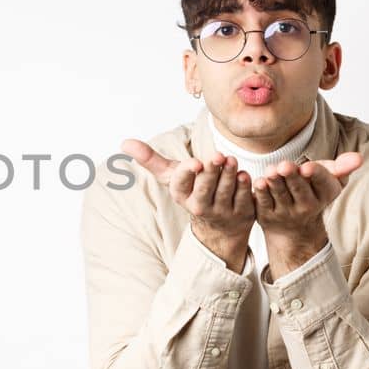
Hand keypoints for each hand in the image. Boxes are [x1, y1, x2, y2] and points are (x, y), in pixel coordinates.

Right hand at [122, 139, 254, 270]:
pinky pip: (243, 199)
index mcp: (181, 195)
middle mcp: (199, 206)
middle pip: (205, 188)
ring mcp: (221, 212)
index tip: (195, 163)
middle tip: (218, 156)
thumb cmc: (193, 190)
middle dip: (211, 172)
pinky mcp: (241, 214)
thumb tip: (124, 143)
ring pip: (225, 192)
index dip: (188, 174)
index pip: (181, 184)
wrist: (219, 225)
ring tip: (232, 160)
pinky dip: (244, 187)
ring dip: (229, 176)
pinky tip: (244, 175)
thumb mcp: (172, 176)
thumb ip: (151, 159)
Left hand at [253, 152, 363, 274]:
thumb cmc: (313, 192)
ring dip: (275, 182)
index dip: (316, 175)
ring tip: (271, 170)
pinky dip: (261, 193)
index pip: (323, 184)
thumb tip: (359, 158)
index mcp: (325, 194)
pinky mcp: (267, 215)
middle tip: (285, 165)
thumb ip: (342, 167)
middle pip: (299, 189)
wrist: (295, 228)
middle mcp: (307, 206)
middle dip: (292, 177)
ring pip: (280, 194)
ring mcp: (286, 212)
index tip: (308, 167)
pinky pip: (264, 203)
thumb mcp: (330, 180)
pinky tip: (259, 181)